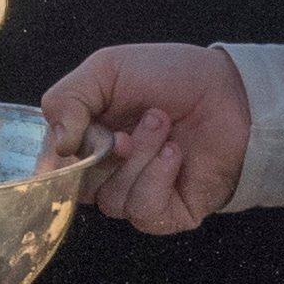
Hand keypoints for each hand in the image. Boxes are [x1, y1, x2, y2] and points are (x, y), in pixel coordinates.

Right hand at [38, 44, 250, 235]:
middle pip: (79, 188)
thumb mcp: (107, 69)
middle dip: (103, 156)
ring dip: (139, 159)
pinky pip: (144, 211)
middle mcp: (108, 173)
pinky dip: (156, 178)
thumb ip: (68, 98)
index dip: (61, 157)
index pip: (53, 168)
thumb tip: (57, 144)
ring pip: (112, 201)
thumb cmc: (170, 76)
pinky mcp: (168, 214)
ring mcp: (138, 195)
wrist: (230, 89)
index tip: (79, 135)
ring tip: (164, 125)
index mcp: (87, 141)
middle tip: (129, 129)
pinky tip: (175, 154)